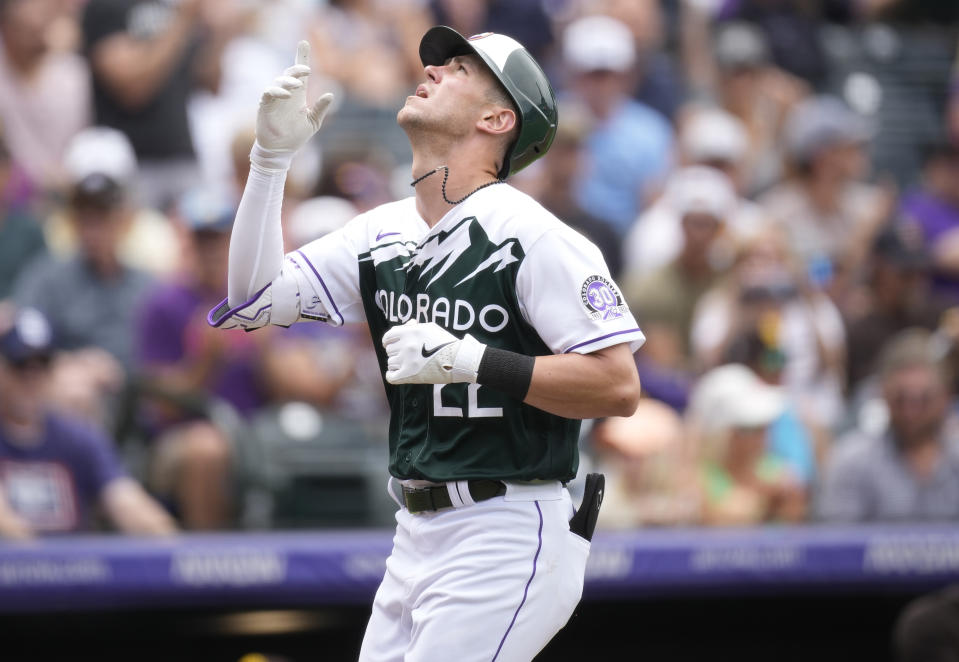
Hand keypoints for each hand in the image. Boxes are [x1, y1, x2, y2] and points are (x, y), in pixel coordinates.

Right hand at [253, 41, 333, 167]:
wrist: (281, 151)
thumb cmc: (296, 136)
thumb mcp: (313, 122)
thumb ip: (320, 108)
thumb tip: (330, 94)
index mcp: (298, 96)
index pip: (300, 74)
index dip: (301, 57)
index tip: (304, 43)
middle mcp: (286, 94)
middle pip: (289, 73)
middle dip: (297, 68)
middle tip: (307, 69)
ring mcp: (275, 99)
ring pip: (279, 81)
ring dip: (288, 80)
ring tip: (298, 85)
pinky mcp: (265, 105)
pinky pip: (269, 93)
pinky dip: (277, 90)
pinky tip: (286, 94)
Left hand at [382, 320, 485, 384]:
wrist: (458, 359)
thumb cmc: (446, 343)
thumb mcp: (431, 328)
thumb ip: (415, 326)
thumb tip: (408, 323)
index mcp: (410, 332)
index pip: (388, 336)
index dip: (388, 341)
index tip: (391, 345)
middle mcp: (406, 345)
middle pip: (389, 350)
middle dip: (396, 352)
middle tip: (406, 356)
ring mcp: (407, 360)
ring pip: (390, 363)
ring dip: (397, 364)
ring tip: (408, 364)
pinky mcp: (409, 375)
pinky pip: (390, 377)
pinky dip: (393, 376)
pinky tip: (398, 374)